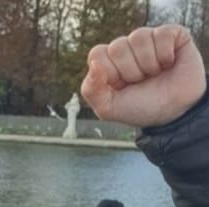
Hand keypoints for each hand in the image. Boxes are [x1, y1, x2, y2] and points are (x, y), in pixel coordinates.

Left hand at [81, 24, 206, 126]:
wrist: (174, 112)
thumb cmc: (140, 108)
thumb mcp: (108, 108)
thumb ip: (91, 90)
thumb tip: (94, 64)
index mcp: (107, 62)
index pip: (97, 53)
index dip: (110, 72)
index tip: (121, 86)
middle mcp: (126, 47)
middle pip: (117, 46)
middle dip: (130, 71)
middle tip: (141, 81)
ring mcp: (148, 39)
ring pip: (139, 37)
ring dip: (148, 64)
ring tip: (155, 73)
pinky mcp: (171, 34)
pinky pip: (162, 34)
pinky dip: (165, 55)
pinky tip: (169, 63)